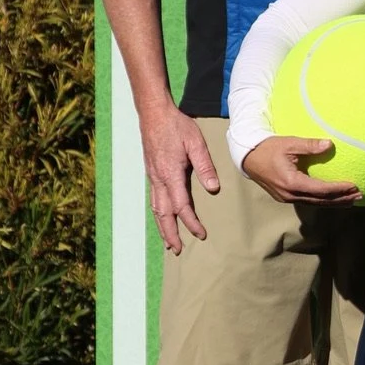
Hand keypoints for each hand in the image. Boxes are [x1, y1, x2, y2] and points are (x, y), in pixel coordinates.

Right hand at [138, 101, 221, 253]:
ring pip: (156, 209)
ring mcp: (153, 177)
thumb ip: (204, 166)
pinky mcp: (151, 173)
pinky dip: (158, 214)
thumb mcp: (196, 143)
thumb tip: (213, 188)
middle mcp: (159, 179)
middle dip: (170, 234)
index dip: (191, 223)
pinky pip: (154, 199)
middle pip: (164, 214)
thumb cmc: (177, 125)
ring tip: (168, 242)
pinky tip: (162, 218)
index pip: (181, 206)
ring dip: (162, 227)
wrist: (154, 113)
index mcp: (171, 174)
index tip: (200, 235)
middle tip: (177, 250)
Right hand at [240, 135, 359, 206]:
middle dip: (341, 199)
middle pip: (321, 201)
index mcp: (291, 182)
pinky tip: (334, 198)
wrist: (248, 158)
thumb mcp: (289, 143)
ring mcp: (287, 198)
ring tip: (352, 200)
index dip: (339, 189)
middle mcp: (290, 195)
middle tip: (360, 196)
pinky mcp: (286, 197)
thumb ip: (309, 145)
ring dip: (335, 202)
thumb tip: (330, 144)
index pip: (321, 189)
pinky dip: (324, 200)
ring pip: (316, 203)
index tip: (354, 185)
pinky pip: (309, 201)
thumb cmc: (268, 148)